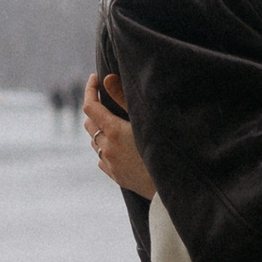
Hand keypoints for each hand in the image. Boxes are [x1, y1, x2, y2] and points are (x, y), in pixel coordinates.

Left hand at [82, 73, 156, 198]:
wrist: (172, 183)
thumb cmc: (163, 147)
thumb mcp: (144, 119)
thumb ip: (123, 98)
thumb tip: (107, 78)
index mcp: (114, 131)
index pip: (90, 106)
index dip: (90, 90)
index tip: (95, 78)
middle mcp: (107, 148)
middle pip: (89, 123)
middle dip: (94, 110)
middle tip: (106, 100)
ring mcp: (110, 164)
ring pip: (94, 142)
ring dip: (100, 131)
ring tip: (115, 124)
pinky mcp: (116, 176)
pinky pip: (102, 159)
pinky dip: (106, 149)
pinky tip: (120, 147)